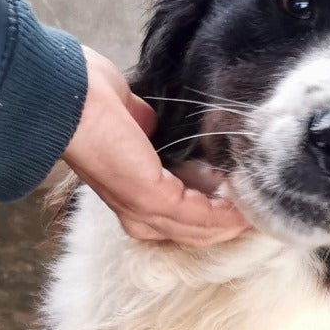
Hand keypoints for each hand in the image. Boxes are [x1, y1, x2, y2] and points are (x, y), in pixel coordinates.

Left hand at [62, 47, 249, 246]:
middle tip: (263, 206)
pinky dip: (226, 214)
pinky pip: (200, 217)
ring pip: (202, 231)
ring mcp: (143, 211)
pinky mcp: (152, 200)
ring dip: (235, 221)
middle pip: (196, 234)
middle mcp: (137, 214)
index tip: (243, 196)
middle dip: (232, 223)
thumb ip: (142, 127)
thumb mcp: (124, 116)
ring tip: (262, 207)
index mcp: (131, 196)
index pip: (181, 218)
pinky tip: (246, 205)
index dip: (215, 211)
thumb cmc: (87, 97)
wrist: (66, 96)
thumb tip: (149, 124)